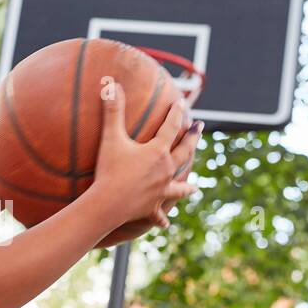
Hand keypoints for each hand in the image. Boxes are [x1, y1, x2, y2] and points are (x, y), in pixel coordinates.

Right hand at [91, 78, 201, 229]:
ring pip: (180, 188)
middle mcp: (165, 171)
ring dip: (187, 187)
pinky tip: (166, 224)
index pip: (172, 127)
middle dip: (193, 139)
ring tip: (194, 187)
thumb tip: (109, 83)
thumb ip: (112, 110)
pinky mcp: (152, 208)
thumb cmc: (109, 170)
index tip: (183, 103)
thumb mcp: (110, 138)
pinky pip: (159, 215)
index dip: (177, 113)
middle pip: (184, 152)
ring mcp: (161, 191)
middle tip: (200, 129)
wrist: (108, 204)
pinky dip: (162, 219)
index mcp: (158, 152)